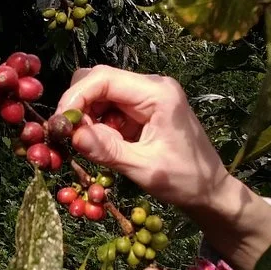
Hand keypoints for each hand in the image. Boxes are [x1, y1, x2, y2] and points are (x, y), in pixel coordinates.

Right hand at [56, 66, 270, 269]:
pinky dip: (98, 122)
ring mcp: (148, 95)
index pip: (103, 79)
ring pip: (101, 92)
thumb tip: (72, 135)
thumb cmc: (185, 180)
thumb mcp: (144, 169)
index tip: (59, 125)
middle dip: (78, 105)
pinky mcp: (143, 107)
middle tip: (69, 136)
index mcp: (158, 93)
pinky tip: (101, 143)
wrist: (211, 190)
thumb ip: (108, 150)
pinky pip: (110, 106)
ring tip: (86, 144)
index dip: (75, 98)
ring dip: (86, 115)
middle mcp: (152, 85)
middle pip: (99, 79)